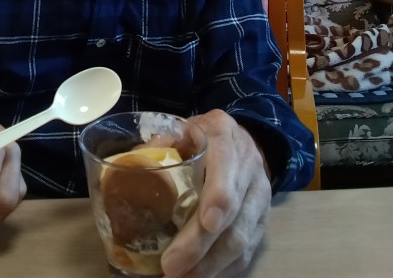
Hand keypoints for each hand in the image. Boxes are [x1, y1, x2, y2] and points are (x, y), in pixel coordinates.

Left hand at [161, 110, 270, 277]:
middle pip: (233, 210)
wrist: (240, 140)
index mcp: (224, 135)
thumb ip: (159, 145)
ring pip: (242, 237)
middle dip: (202, 243)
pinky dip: (221, 268)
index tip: (207, 222)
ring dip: (210, 263)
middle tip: (172, 266)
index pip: (226, 162)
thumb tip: (131, 169)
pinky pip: (246, 252)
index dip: (219, 194)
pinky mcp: (261, 221)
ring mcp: (259, 195)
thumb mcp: (180, 129)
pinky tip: (198, 275)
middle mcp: (248, 164)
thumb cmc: (200, 136)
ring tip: (181, 277)